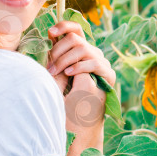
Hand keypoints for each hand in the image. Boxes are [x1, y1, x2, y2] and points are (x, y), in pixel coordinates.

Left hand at [46, 20, 114, 146]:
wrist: (81, 130)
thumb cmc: (65, 105)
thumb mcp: (56, 78)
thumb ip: (57, 60)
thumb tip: (49, 39)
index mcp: (80, 53)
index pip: (76, 30)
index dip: (64, 25)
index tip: (50, 32)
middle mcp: (93, 55)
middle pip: (76, 37)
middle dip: (58, 49)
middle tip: (48, 67)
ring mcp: (101, 64)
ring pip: (82, 47)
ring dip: (65, 59)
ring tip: (55, 72)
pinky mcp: (108, 75)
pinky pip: (93, 62)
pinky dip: (79, 66)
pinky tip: (69, 74)